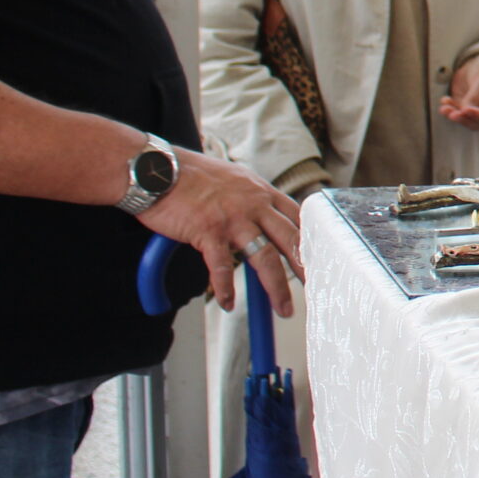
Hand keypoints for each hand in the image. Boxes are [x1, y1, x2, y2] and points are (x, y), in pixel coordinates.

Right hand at [137, 149, 302, 315]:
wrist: (157, 169)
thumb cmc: (191, 176)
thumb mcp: (234, 179)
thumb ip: (252, 198)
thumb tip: (264, 218)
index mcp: (262, 191)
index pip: (297, 217)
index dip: (310, 240)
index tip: (320, 258)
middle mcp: (254, 203)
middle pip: (290, 240)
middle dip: (305, 267)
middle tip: (316, 288)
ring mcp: (233, 218)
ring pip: (264, 257)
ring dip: (276, 287)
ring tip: (283, 308)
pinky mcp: (208, 231)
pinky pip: (221, 267)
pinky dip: (225, 288)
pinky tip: (228, 303)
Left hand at [439, 53, 478, 128]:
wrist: (477, 68)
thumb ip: (475, 97)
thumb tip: (464, 110)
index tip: (466, 109)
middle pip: (478, 124)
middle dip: (464, 119)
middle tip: (452, 114)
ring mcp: (477, 114)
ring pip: (465, 121)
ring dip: (454, 115)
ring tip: (444, 108)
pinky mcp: (464, 112)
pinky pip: (456, 115)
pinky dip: (449, 110)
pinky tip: (445, 100)